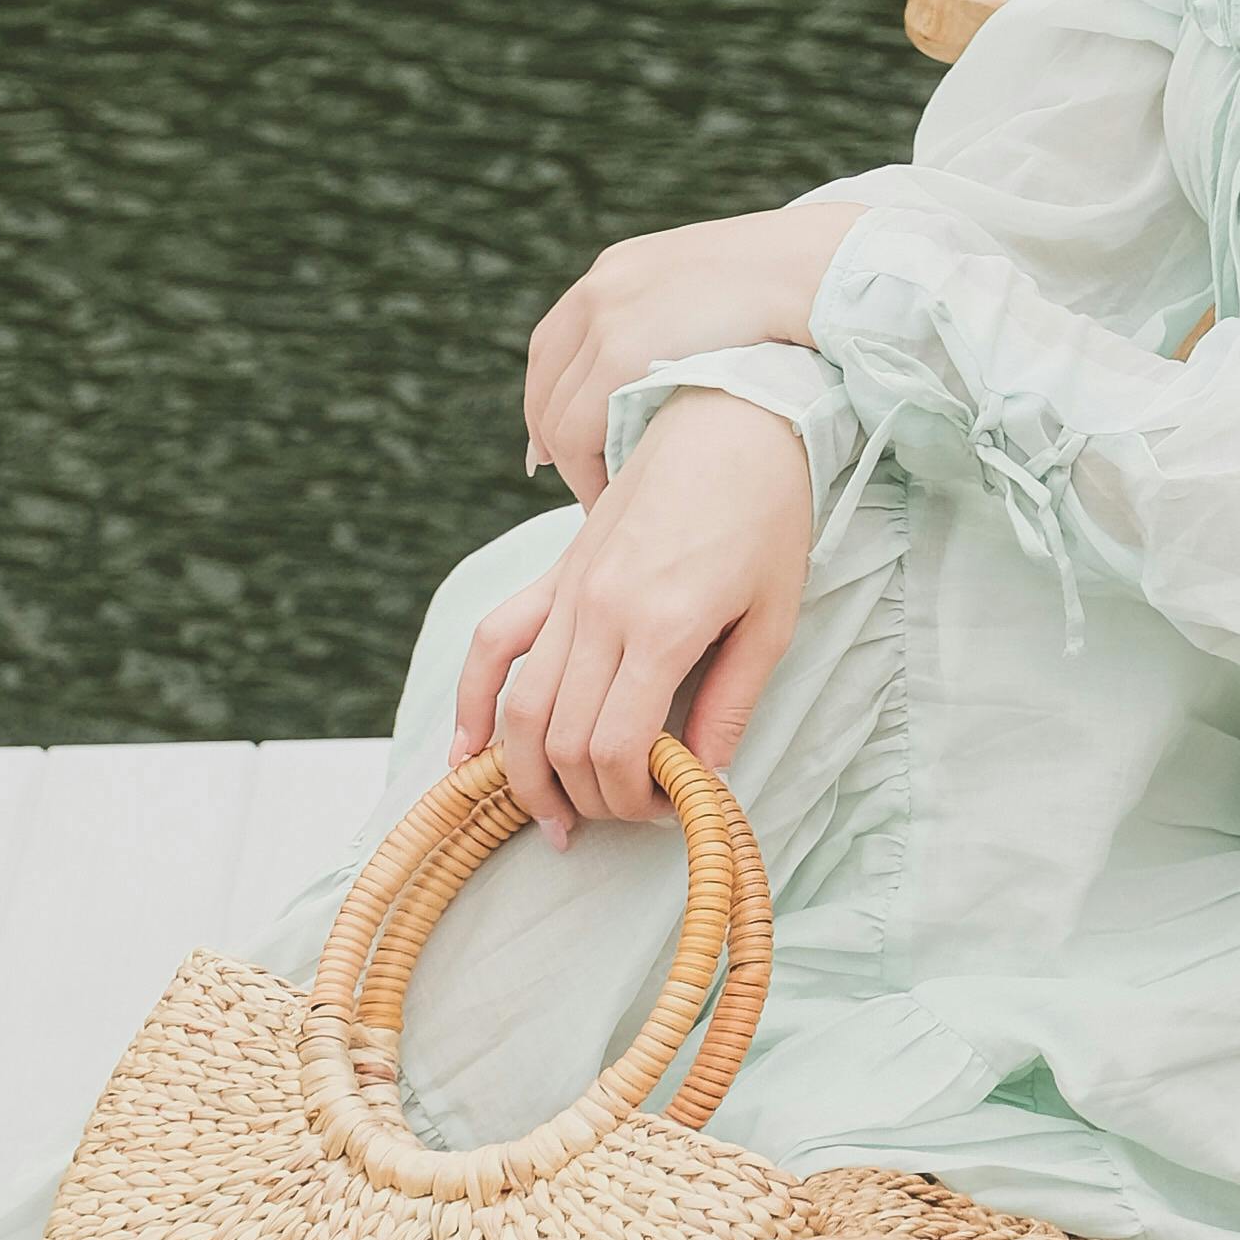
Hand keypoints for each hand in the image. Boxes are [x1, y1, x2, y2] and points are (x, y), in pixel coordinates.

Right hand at [453, 395, 817, 836]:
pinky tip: (467, 755)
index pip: (616, 749)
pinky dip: (471, 704)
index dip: (633, 800)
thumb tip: (705, 779)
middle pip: (561, 740)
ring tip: (553, 819)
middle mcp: (600, 612)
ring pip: (519, 706)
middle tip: (626, 817)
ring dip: (526, 775)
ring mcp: (568, 591)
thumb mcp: (773, 618)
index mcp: (661, 627)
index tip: (669, 811)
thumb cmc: (766, 517)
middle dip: (589, 798)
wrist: (730, 420)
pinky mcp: (555, 573)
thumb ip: (732, 702)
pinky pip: (492, 642)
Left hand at [523, 200, 863, 502]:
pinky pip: (577, 433)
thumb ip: (676, 316)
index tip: (553, 441)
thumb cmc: (788, 285)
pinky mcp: (620, 355)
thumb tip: (670, 359)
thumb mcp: (710, 284)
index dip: (546, 397)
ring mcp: (605, 321)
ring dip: (573, 466)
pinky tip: (611, 494)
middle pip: (545, 381)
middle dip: (550, 437)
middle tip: (571, 478)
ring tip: (602, 498)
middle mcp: (598, 290)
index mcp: (617, 268)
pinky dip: (585, 473)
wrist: (814, 270)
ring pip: (557, 416)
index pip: (552, 344)